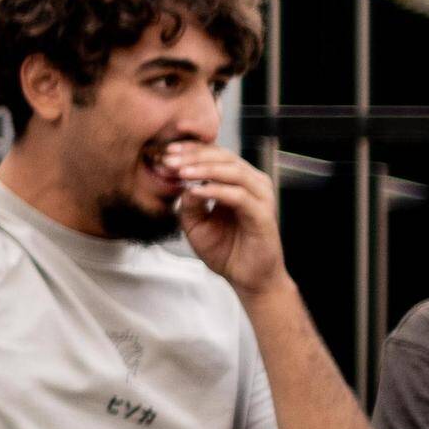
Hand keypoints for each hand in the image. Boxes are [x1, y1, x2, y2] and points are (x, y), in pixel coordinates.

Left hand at [158, 144, 284, 295]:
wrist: (247, 278)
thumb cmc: (226, 250)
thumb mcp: (196, 224)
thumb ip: (189, 203)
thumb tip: (182, 184)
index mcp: (238, 182)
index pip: (215, 155)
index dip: (191, 150)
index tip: (165, 152)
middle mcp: (252, 184)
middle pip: (224, 157)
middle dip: (194, 156)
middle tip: (168, 159)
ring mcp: (260, 198)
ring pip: (233, 171)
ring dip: (204, 169)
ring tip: (180, 171)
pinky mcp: (263, 214)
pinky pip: (239, 196)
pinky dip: (216, 190)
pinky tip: (196, 191)